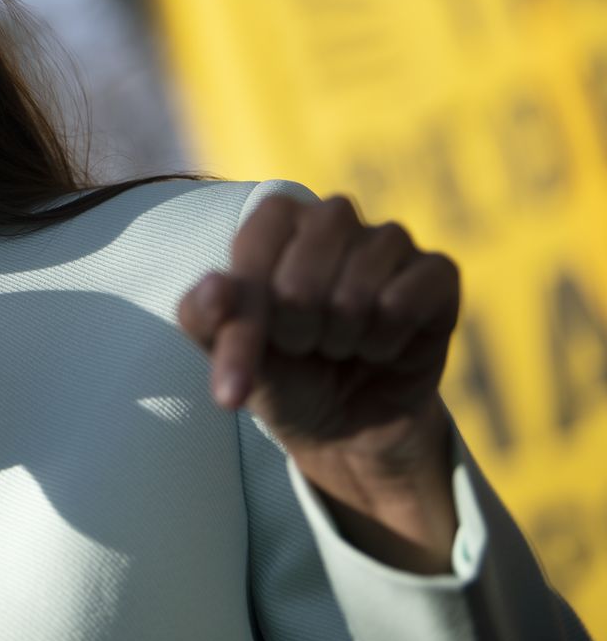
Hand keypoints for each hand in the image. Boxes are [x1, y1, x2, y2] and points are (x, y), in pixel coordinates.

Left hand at [177, 194, 461, 571]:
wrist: (346, 424)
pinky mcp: (437, 273)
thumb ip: (203, 317)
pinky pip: (405, 302)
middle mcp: (332, 216)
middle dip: (294, 336)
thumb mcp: (228, 353)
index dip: (244, 326)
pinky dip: (384, 342)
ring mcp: (390, 240)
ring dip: (340, 341)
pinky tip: (381, 346)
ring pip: (355, 294)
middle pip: (299, 283)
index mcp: (275, 219)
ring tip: (340, 344)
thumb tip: (214, 285)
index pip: (251, 256)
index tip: (232, 383)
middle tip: (303, 346)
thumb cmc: (281, 372)